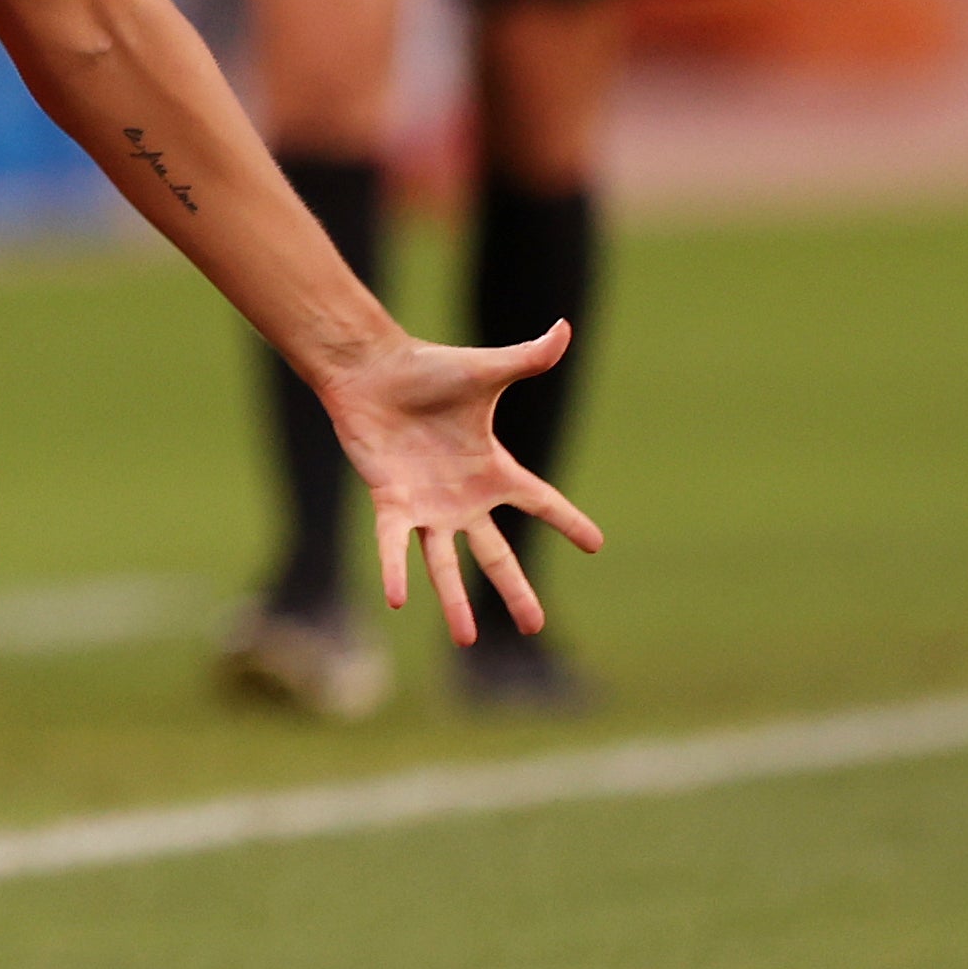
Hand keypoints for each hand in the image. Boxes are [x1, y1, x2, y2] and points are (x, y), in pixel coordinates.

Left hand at [315, 325, 605, 641]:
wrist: (371, 370)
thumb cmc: (428, 369)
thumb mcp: (487, 370)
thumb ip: (528, 357)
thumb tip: (565, 327)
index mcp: (492, 469)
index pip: (541, 501)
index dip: (568, 521)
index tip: (596, 544)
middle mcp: (462, 496)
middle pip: (495, 553)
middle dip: (514, 591)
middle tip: (534, 627)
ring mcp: (426, 504)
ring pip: (444, 563)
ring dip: (454, 601)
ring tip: (465, 641)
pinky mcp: (390, 501)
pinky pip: (393, 543)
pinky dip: (395, 568)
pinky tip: (398, 600)